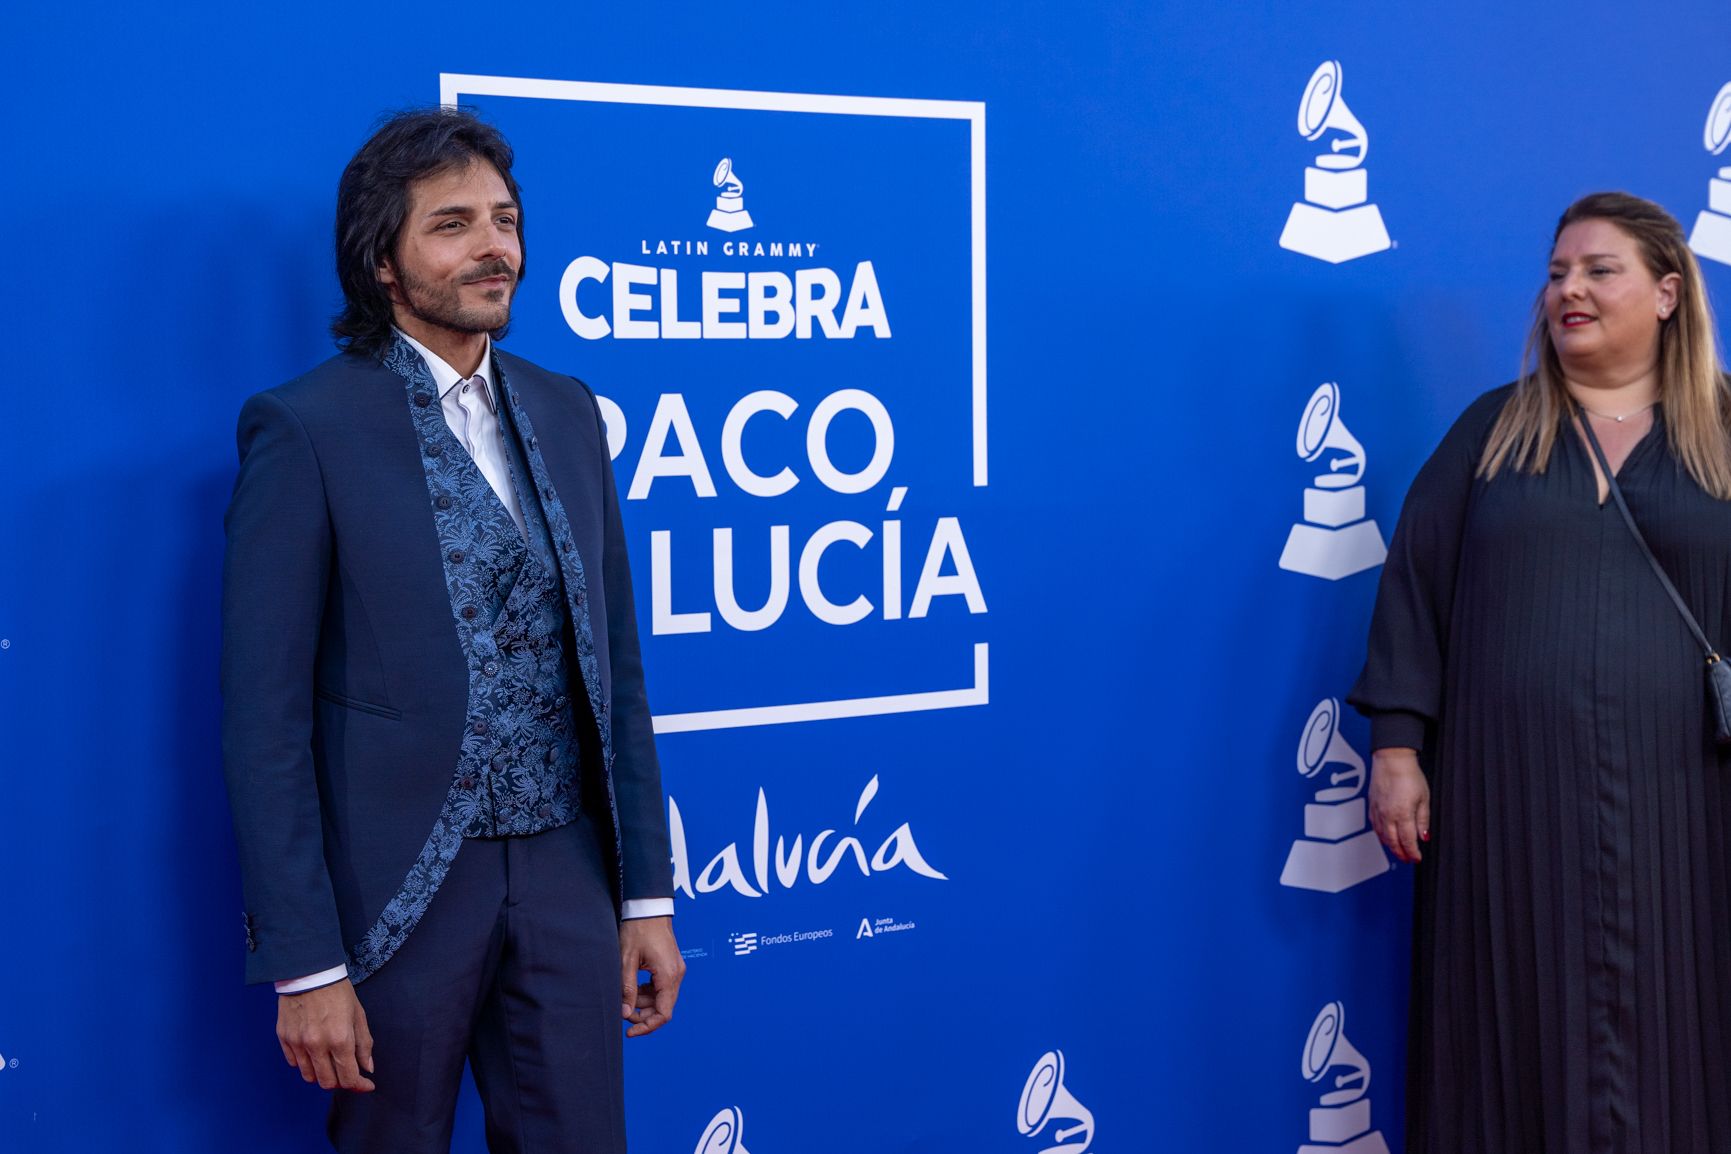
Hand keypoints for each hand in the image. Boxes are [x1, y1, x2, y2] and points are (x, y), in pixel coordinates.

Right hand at [277, 979, 374, 1091]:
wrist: (309, 973)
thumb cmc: (338, 992)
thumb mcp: (358, 1015)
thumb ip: (364, 1044)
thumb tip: (367, 1068)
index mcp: (340, 1039)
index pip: (348, 1077)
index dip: (359, 1085)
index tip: (366, 1084)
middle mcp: (317, 1045)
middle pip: (327, 1083)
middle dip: (340, 1081)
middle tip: (347, 1072)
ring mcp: (298, 1043)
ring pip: (309, 1076)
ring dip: (322, 1075)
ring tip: (330, 1062)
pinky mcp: (284, 1039)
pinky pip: (294, 1063)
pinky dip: (305, 1063)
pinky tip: (314, 1052)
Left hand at [619, 916, 684, 1037]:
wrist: (648, 907)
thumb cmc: (638, 929)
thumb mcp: (627, 960)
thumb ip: (627, 989)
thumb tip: (625, 1014)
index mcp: (668, 975)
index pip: (663, 1013)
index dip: (647, 1026)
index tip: (630, 1032)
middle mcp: (676, 974)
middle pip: (663, 1008)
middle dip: (643, 1015)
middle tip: (622, 1012)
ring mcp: (675, 970)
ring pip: (661, 998)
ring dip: (643, 1003)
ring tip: (624, 996)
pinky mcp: (670, 965)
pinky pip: (661, 988)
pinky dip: (647, 993)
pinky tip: (633, 987)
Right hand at [1369, 747, 1430, 863]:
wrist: (1391, 759)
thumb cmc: (1408, 774)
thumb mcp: (1424, 798)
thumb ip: (1423, 820)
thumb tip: (1424, 836)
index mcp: (1402, 814)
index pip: (1407, 841)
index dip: (1413, 853)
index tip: (1417, 858)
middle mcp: (1387, 815)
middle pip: (1393, 842)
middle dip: (1401, 853)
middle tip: (1407, 859)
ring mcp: (1377, 811)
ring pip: (1382, 836)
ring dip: (1390, 847)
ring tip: (1398, 852)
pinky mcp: (1372, 806)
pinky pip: (1375, 826)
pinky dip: (1381, 835)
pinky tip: (1385, 837)